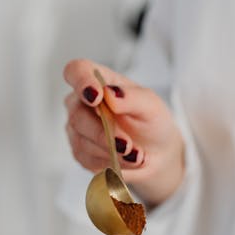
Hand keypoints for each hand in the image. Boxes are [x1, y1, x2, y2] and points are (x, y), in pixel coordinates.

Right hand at [63, 59, 184, 206]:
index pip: (77, 72)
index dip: (81, 82)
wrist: (157, 153)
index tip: (96, 97)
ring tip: (137, 156)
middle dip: (104, 133)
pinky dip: (110, 163)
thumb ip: (132, 98)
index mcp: (99, 81)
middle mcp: (82, 103)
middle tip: (127, 145)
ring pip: (82, 141)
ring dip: (111, 151)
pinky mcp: (81, 152)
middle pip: (78, 115)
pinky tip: (127, 161)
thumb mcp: (151, 106)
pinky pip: (88, 159)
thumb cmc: (152, 122)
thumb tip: (109, 94)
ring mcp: (78, 128)